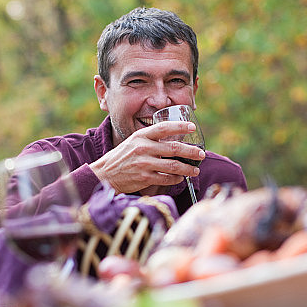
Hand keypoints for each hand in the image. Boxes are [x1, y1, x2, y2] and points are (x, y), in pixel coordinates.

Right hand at [90, 121, 204, 193]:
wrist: (106, 173)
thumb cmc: (123, 157)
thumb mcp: (134, 141)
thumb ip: (151, 139)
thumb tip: (174, 139)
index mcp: (141, 136)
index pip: (164, 127)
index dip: (180, 126)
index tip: (192, 128)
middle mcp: (143, 148)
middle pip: (174, 148)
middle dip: (192, 152)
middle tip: (201, 154)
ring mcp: (144, 163)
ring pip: (173, 166)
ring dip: (188, 169)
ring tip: (195, 170)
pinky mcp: (144, 178)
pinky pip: (166, 178)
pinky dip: (176, 179)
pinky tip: (180, 178)